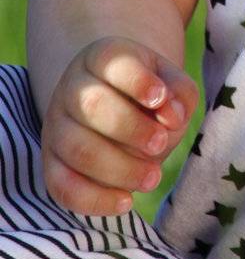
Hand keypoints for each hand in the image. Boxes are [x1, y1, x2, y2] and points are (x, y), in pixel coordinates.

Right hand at [39, 37, 197, 215]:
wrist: (115, 105)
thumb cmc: (151, 94)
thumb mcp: (172, 83)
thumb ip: (180, 93)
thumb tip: (171, 117)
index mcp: (102, 57)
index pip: (113, 62)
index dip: (138, 82)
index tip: (161, 99)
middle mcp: (72, 88)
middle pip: (92, 105)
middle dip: (131, 129)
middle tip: (161, 144)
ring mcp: (56, 126)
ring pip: (77, 148)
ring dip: (118, 168)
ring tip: (153, 178)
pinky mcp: (50, 162)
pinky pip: (61, 185)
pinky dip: (93, 199)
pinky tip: (126, 202)